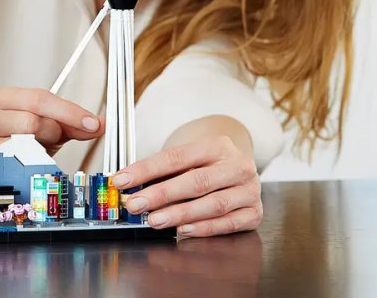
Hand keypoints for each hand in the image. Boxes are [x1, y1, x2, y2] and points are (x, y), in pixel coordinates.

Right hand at [0, 87, 103, 161]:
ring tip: (34, 152)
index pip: (40, 98)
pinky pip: (12, 165)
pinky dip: (25, 166)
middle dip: (52, 133)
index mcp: (4, 98)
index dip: (69, 111)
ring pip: (23, 144)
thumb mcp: (44, 129)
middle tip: (52, 141)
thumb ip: (70, 124)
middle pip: (33, 121)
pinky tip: (23, 164)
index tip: (92, 123)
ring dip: (38, 151)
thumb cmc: (15, 142)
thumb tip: (99, 124)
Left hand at [112, 135, 261, 237]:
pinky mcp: (254, 213)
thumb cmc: (206, 166)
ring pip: (214, 204)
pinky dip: (204, 228)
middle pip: (196, 181)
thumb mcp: (187, 159)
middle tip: (135, 204)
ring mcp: (249, 190)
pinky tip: (182, 231)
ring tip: (154, 220)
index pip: (176, 157)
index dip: (146, 169)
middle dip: (162, 194)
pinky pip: (229, 224)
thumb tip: (128, 186)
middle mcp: (237, 166)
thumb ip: (162, 171)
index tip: (121, 180)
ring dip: (180, 214)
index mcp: (217, 145)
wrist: (240, 170)